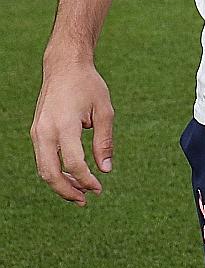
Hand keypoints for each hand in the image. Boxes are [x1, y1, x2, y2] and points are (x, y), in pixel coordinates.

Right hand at [31, 59, 113, 204]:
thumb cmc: (88, 86)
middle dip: (67, 191)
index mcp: (64, 125)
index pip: (73, 163)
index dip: (86, 180)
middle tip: (86, 200)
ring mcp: (37, 132)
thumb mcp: (105, 110)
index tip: (99, 188)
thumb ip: (105, 141)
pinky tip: (70, 175)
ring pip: (43, 169)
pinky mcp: (36, 132)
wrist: (64, 67)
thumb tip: (106, 170)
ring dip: (59, 184)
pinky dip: (54, 171)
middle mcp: (45, 132)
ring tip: (79, 192)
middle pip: (50, 174)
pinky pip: (42, 159)